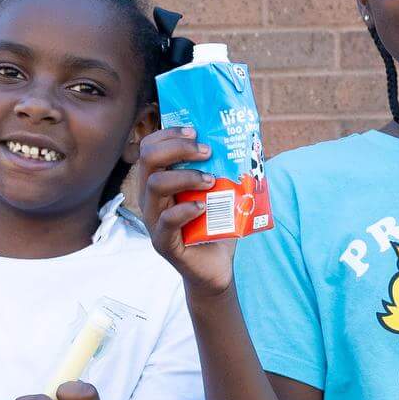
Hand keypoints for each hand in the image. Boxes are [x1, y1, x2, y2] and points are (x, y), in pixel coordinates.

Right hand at [135, 125, 233, 295]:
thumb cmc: (216, 226)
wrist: (216, 268)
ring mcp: (154, 221)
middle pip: (148, 159)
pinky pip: (167, 220)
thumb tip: (250, 140)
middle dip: (177, 148)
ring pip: (155, 185)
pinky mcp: (163, 242)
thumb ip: (224, 168)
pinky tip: (204, 207)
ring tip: (211, 181)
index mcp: (158, 181)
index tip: (195, 131)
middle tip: (206, 151)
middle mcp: (150, 198)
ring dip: (186, 176)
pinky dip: (187, 209)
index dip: (169, 134)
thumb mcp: (219, 192)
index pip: (150, 147)